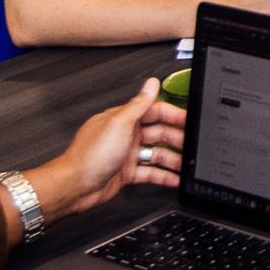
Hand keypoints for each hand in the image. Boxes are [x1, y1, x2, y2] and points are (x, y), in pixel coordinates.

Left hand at [32, 75, 186, 220]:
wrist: (75, 186)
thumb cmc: (90, 155)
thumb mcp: (119, 124)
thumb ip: (139, 103)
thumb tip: (151, 83)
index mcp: (124, 119)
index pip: (155, 111)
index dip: (174, 115)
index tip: (189, 120)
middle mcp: (126, 135)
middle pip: (159, 133)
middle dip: (177, 138)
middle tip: (193, 145)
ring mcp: (127, 154)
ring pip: (157, 154)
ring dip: (173, 159)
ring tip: (188, 165)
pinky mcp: (126, 172)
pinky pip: (151, 172)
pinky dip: (164, 176)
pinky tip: (174, 179)